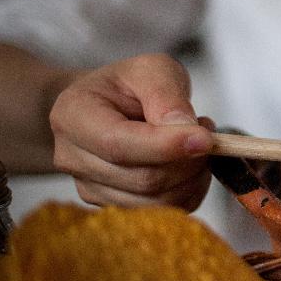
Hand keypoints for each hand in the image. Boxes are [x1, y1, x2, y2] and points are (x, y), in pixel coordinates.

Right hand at [50, 53, 214, 210]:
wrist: (112, 107)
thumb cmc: (129, 86)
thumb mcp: (152, 70)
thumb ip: (166, 94)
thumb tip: (184, 128)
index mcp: (73, 116)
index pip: (118, 145)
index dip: (166, 147)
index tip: (205, 139)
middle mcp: (73, 158)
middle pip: (142, 179)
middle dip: (188, 161)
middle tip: (207, 133)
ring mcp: (91, 187)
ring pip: (157, 201)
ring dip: (193, 177)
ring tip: (196, 144)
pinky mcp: (115, 206)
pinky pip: (165, 210)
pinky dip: (191, 190)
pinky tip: (190, 165)